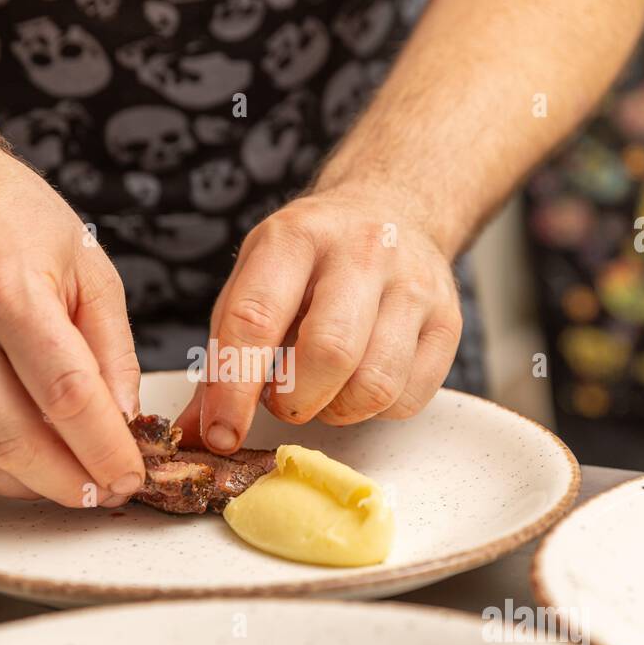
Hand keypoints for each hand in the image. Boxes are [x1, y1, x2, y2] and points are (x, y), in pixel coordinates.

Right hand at [0, 146, 144, 506]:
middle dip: (71, 483)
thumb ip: (110, 347)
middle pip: (14, 437)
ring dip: (31, 487)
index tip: (131, 474)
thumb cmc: (10, 216)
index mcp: (5, 287)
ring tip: (72, 484)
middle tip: (106, 492)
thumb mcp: (87, 263)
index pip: (65, 393)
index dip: (104, 447)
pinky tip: (26, 463)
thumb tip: (125, 419)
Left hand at [178, 184, 462, 450]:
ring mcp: (413, 285)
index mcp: (294, 237)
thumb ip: (223, 357)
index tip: (220, 434)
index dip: (234, 389)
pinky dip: (376, 409)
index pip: (255, 319)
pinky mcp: (449, 320)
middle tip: (283, 399)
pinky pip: (410, 397)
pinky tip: (360, 380)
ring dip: (337, 409)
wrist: (392, 210)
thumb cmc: (309, 262)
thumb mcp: (254, 283)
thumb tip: (194, 432)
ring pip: (375, 384)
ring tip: (323, 388)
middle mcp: (360, 252)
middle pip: (329, 353)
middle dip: (294, 401)